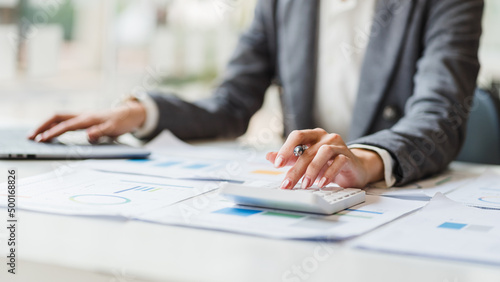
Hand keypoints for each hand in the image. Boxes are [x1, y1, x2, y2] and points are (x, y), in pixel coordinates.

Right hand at [28, 101, 146, 142]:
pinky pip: (64, 121)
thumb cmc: (121, 121)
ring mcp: (82, 116)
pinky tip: (49, 133)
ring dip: (46, 126)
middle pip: (56, 117)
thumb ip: (101, 132)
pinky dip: (54, 126)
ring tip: (35, 136)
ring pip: (59, 118)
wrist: (129, 114)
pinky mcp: (83, 119)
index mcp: (88, 118)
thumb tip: (88, 136)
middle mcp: (82, 115)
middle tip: (31, 137)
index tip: (42, 140)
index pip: (66, 125)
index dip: (53, 133)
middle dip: (42, 126)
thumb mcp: (114, 128)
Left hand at [266, 128, 383, 188]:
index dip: (285, 149)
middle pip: (307, 151)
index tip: (277, 165)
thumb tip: (268, 156)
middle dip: (295, 170)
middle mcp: (326, 137)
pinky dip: (328, 174)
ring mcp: (338, 145)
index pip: (297, 135)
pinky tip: (321, 184)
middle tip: (287, 184)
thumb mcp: (306, 160)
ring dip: (311, 170)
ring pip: (323, 153)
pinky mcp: (348, 157)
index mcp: (313, 135)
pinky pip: (338, 162)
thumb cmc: (327, 163)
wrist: (354, 168)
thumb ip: (289, 157)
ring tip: (305, 185)